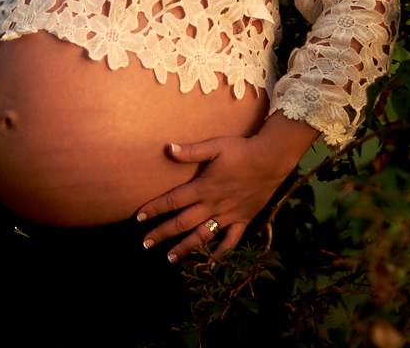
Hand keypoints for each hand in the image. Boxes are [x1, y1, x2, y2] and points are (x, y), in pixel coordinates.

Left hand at [138, 115, 318, 262]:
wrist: (271, 159)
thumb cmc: (242, 150)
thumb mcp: (215, 146)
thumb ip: (190, 151)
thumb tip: (167, 148)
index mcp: (203, 187)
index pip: (173, 201)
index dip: (154, 209)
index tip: (139, 217)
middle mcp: (213, 204)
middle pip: (182, 223)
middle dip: (162, 233)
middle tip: (146, 243)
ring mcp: (228, 214)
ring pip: (202, 235)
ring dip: (185, 248)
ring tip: (169, 259)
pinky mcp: (242, 219)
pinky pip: (230, 240)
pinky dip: (220, 253)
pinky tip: (210, 263)